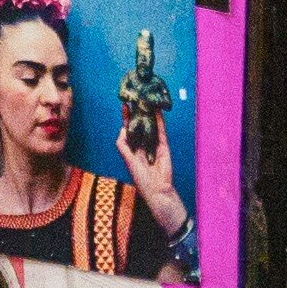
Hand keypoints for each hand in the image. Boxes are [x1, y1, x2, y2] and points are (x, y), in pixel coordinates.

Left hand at [119, 106, 182, 228]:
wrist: (157, 190)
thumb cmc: (141, 178)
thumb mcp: (128, 161)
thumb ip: (123, 145)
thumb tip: (122, 129)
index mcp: (133, 148)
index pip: (129, 129)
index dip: (127, 118)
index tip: (124, 105)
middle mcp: (143, 145)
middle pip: (141, 125)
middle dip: (139, 113)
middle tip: (137, 97)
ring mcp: (154, 145)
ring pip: (151, 126)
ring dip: (149, 114)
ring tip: (147, 100)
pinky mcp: (164, 147)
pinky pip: (161, 132)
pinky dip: (160, 121)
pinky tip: (158, 111)